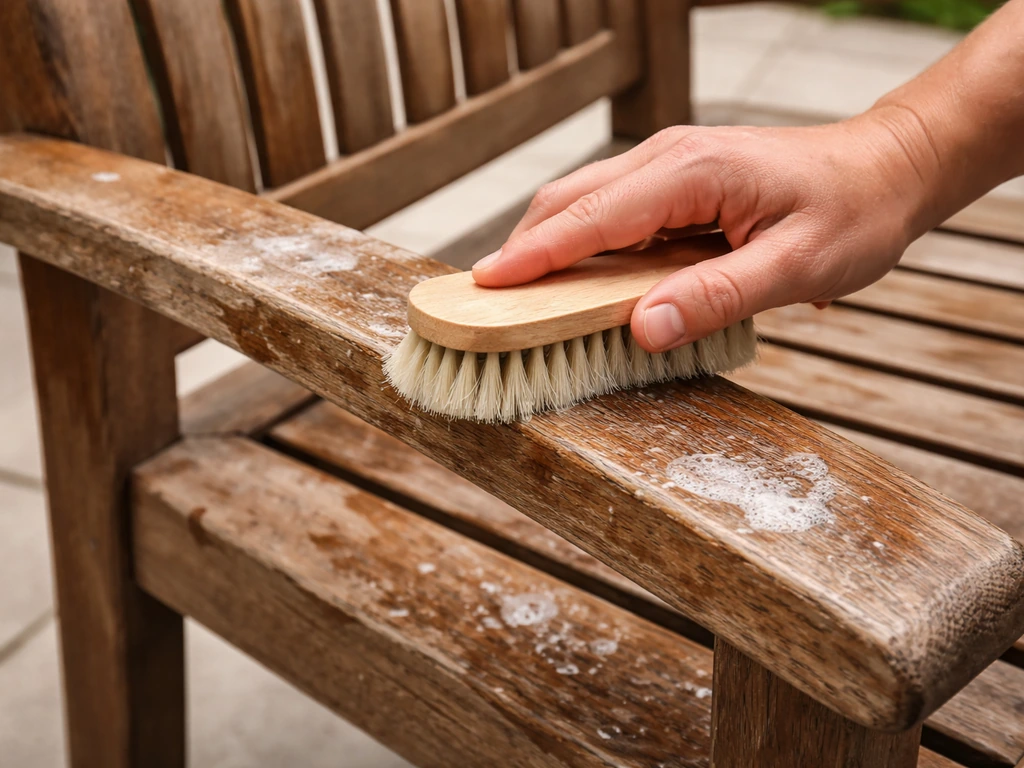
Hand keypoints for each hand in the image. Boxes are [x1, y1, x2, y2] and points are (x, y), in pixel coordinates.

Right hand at [471, 110, 931, 351]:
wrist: (889, 168)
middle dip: (525, 249)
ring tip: (524, 301)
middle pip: (570, 200)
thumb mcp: (798, 265)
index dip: (534, 255)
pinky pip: (612, 212)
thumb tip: (641, 327)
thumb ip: (717, 295)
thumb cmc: (853, 213)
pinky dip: (583, 246)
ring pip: (584, 203)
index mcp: (691, 172)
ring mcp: (669, 167)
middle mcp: (668, 159)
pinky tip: (581, 281)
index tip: (484, 286)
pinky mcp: (676, 183)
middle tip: (490, 306)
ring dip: (549, 248)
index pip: (591, 217)